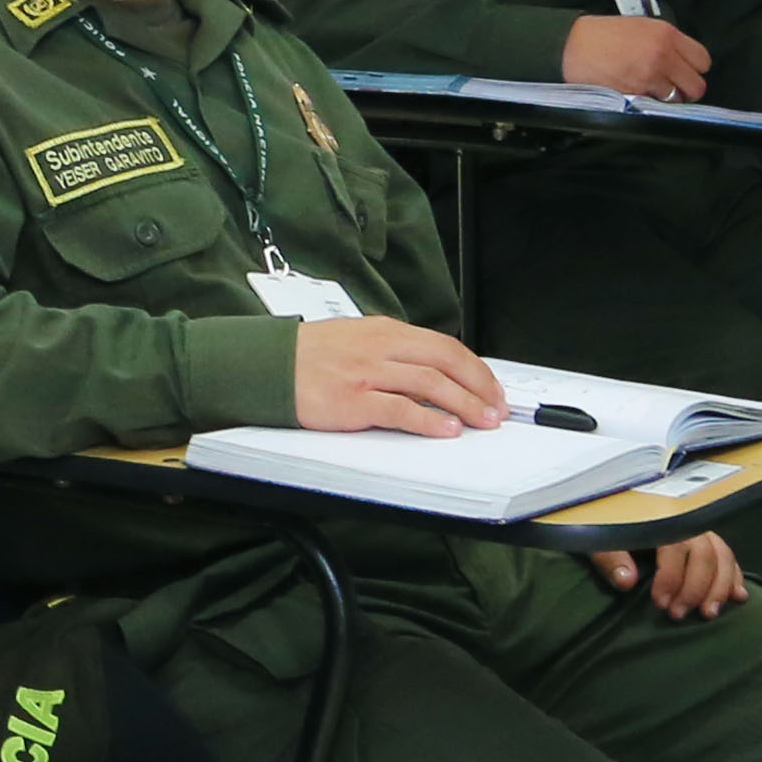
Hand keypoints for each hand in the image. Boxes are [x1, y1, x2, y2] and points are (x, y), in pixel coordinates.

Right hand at [292, 316, 506, 434]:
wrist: (264, 366)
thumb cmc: (305, 357)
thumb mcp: (355, 339)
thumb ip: (390, 351)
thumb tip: (429, 371)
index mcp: (384, 331)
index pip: (444, 345)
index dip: (475, 369)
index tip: (491, 389)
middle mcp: (380, 347)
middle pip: (446, 361)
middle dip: (479, 386)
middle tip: (496, 409)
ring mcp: (367, 373)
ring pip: (431, 384)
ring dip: (464, 404)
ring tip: (482, 421)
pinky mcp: (352, 400)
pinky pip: (401, 410)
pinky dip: (429, 421)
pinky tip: (446, 430)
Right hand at [560, 16, 711, 101]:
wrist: (572, 45)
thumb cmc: (603, 35)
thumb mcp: (642, 26)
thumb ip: (666, 41)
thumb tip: (682, 59)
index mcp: (667, 34)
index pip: (703, 60)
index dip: (695, 69)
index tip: (686, 71)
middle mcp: (663, 55)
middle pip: (697, 85)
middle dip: (687, 89)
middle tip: (675, 87)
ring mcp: (650, 77)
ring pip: (677, 99)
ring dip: (668, 99)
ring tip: (654, 91)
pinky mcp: (636, 93)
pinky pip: (656, 105)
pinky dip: (651, 103)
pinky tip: (639, 93)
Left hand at [591, 533, 748, 620]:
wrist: (610, 517)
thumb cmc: (606, 531)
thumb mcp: (598, 542)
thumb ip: (611, 559)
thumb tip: (627, 581)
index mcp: (659, 521)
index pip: (675, 549)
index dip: (671, 578)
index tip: (660, 604)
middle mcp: (686, 524)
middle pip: (705, 555)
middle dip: (696, 588)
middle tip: (678, 615)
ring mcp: (701, 533)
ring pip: (723, 556)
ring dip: (720, 587)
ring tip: (709, 613)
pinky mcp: (709, 543)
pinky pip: (730, 558)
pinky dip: (736, 577)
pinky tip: (738, 596)